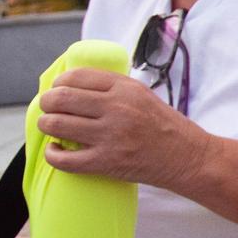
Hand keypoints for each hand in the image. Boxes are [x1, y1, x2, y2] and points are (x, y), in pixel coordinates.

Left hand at [35, 69, 210, 192]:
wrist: (190, 158)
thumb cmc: (166, 127)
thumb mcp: (144, 96)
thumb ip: (114, 89)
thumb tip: (75, 87)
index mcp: (126, 88)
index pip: (76, 76)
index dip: (59, 83)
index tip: (58, 91)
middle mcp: (117, 108)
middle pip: (60, 98)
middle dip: (47, 103)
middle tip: (49, 110)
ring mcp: (111, 136)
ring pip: (56, 124)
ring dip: (46, 125)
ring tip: (52, 128)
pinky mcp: (108, 161)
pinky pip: (64, 159)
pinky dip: (53, 154)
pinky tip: (56, 151)